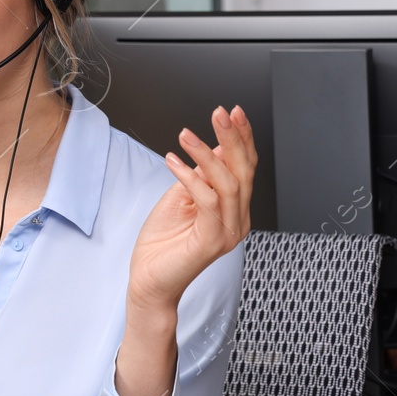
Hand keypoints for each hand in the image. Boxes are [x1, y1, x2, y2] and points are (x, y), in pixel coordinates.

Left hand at [128, 105, 257, 313]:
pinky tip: (174, 161)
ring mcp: (229, 232)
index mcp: (234, 210)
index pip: (246, 168)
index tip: (233, 113)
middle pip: (244, 171)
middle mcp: (238, 220)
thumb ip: (200, 175)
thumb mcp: (181, 198)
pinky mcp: (213, 241)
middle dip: (233, 137)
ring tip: (186, 135)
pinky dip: (191, 176)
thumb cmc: (162, 245)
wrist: (150, 282)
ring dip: (207, 153)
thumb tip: (214, 146)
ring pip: (228, 183)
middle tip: (219, 113)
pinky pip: (207, 200)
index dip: (242, 139)